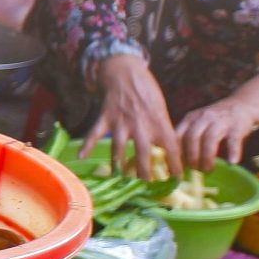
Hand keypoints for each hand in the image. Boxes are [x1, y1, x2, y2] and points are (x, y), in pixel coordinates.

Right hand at [84, 53, 180, 181]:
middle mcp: (141, 123)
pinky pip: (94, 134)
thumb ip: (162, 128)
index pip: (171, 147)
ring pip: (119, 148)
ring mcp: (121, 121)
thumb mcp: (161, 108)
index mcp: (159, 121)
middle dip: (146, 173)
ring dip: (119, 165)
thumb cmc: (147, 90)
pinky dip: (86, 145)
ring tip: (120, 178)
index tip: (177, 178)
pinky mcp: (105, 117)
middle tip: (146, 186)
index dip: (175, 164)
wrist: (126, 72)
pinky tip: (81, 157)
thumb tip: (168, 151)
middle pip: (144, 153)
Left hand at [176, 97, 258, 170]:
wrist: (242, 105)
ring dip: (207, 157)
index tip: (175, 167)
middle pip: (192, 137)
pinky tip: (232, 163)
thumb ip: (188, 138)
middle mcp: (203, 118)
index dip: (175, 152)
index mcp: (190, 119)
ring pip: (210, 139)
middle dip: (191, 156)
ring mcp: (220, 121)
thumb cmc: (215, 121)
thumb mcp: (197, 124)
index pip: (177, 135)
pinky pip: (233, 140)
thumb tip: (177, 164)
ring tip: (207, 170)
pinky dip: (233, 152)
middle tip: (193, 170)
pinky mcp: (237, 126)